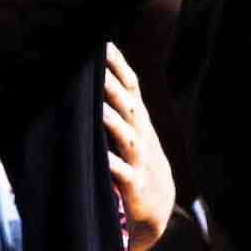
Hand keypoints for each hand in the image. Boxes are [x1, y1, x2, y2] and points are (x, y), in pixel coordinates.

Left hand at [102, 44, 172, 250]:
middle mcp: (141, 136)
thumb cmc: (137, 161)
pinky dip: (111, 165)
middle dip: (111, 85)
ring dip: (110, 122)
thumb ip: (118, 104)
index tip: (103, 44)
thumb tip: (92, 73)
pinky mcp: (134, 186)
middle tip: (93, 66)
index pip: (131, 86)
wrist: (157, 206)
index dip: (119, 65)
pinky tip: (99, 157)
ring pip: (125, 137)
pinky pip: (121, 173)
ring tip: (95, 107)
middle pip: (127, 106)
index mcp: (139, 120)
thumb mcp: (133, 130)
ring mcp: (139, 161)